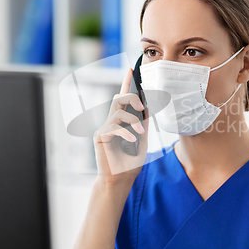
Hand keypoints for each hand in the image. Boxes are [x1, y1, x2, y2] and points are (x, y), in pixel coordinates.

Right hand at [92, 68, 148, 186]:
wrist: (120, 180)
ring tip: (140, 133)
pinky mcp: (100, 136)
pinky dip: (125, 133)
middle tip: (143, 106)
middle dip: (132, 97)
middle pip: (119, 99)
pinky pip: (114, 127)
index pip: (123, 98)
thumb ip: (143, 124)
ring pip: (117, 111)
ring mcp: (104, 128)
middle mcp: (111, 122)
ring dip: (132, 120)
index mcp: (121, 122)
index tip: (130, 69)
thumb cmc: (129, 163)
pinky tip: (132, 141)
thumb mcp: (142, 140)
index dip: (126, 83)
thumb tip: (148, 107)